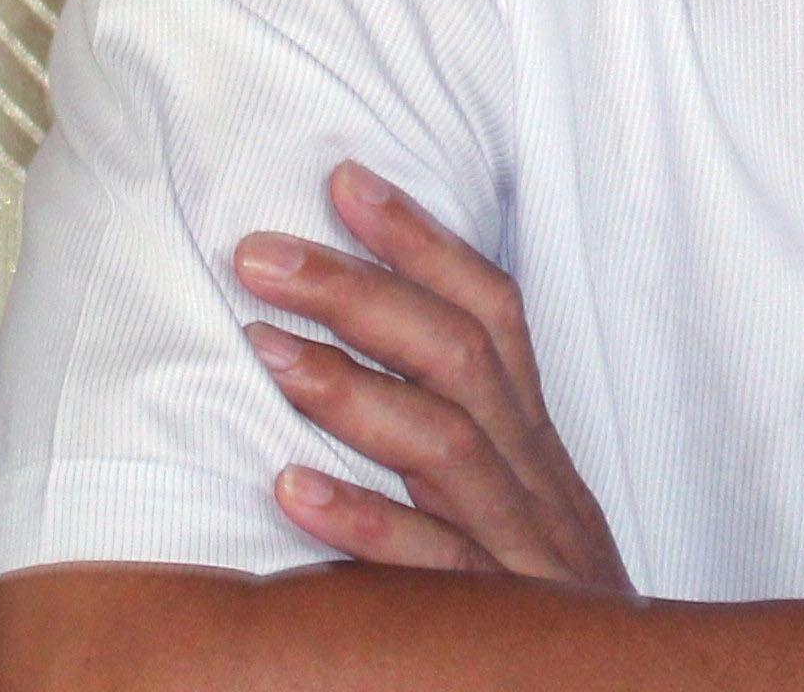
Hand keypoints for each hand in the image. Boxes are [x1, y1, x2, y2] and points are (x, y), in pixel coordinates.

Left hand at [234, 162, 630, 590]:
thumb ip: (456, 428)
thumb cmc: (544, 601)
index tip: (343, 180)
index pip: (491, 313)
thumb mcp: (518, 501)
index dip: (422, 241)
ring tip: (262, 345)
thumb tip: (358, 336)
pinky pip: (430, 572)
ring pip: (447, 447)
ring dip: (350, 389)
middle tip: (260, 252)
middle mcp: (535, 481)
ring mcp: (519, 552)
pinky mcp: (500, 624)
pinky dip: (363, 526)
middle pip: (460, 358)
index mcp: (535, 442)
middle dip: (359, 291)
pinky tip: (290, 490)